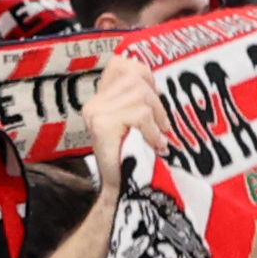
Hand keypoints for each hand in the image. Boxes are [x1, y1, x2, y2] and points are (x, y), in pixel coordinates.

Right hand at [81, 49, 160, 182]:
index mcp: (100, 98)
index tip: (155, 97)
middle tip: (162, 126)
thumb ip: (140, 102)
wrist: (121, 193)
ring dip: (156, 116)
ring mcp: (96, 112)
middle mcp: (94, 102)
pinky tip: (156, 144)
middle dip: (156, 101)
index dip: (144, 75)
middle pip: (135, 76)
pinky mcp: (102, 124)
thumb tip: (160, 85)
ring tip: (159, 136)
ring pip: (140, 93)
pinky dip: (153, 129)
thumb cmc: (132, 159)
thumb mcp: (135, 124)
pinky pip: (139, 113)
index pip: (121, 64)